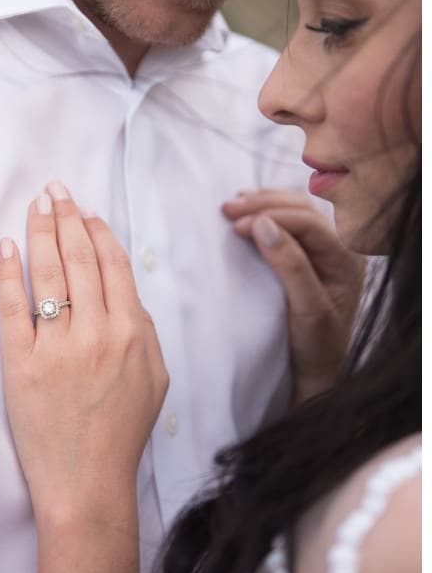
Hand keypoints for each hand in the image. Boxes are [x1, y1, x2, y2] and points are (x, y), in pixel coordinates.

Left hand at [0, 182, 167, 522]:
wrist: (88, 483)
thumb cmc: (120, 435)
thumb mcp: (154, 380)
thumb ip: (143, 332)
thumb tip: (125, 294)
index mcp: (133, 333)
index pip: (114, 266)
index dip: (98, 231)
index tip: (85, 210)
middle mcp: (97, 333)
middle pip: (80, 260)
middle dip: (66, 218)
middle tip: (54, 190)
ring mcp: (57, 348)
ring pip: (50, 274)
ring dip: (41, 233)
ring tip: (35, 206)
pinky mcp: (21, 365)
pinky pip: (13, 308)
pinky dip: (9, 273)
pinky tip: (6, 248)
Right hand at [222, 189, 365, 406]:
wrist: (319, 369)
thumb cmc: (316, 344)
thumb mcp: (307, 309)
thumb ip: (290, 266)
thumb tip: (262, 225)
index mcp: (346, 259)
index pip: (307, 222)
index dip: (271, 215)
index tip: (235, 224)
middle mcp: (341, 248)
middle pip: (302, 209)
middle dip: (263, 204)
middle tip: (226, 207)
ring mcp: (327, 250)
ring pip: (297, 210)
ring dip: (264, 203)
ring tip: (233, 204)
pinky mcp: (311, 255)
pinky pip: (292, 222)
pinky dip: (268, 212)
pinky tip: (249, 212)